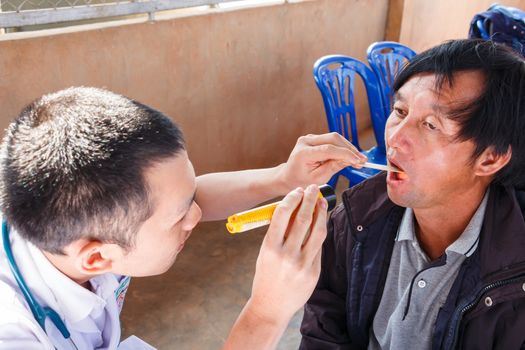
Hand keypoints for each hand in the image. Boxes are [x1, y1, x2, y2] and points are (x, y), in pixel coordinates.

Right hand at [246, 184, 327, 325]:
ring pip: (317, 231)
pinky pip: (319, 247)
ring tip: (322, 201)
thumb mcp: (265, 253)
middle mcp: (286, 254)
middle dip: (309, 200)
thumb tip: (293, 210)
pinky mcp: (313, 272)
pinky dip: (320, 232)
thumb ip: (278, 234)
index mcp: (270, 247)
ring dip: (321, 213)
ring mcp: (302, 264)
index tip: (297, 190)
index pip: (282, 215)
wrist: (271, 307)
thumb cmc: (266, 276)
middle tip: (313, 189)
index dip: (292, 199)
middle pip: (302, 219)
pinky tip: (321, 223)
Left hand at [277, 132, 366, 190]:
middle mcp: (306, 141)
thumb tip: (351, 160)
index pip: (329, 149)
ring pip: (335, 138)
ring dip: (348, 148)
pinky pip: (332, 140)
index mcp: (304, 152)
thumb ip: (334, 167)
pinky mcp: (315, 138)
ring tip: (358, 159)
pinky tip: (351, 156)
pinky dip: (342, 147)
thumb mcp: (318, 178)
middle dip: (350, 149)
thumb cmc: (300, 180)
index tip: (358, 161)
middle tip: (362, 160)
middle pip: (333, 139)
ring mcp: (310, 138)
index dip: (346, 154)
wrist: (289, 176)